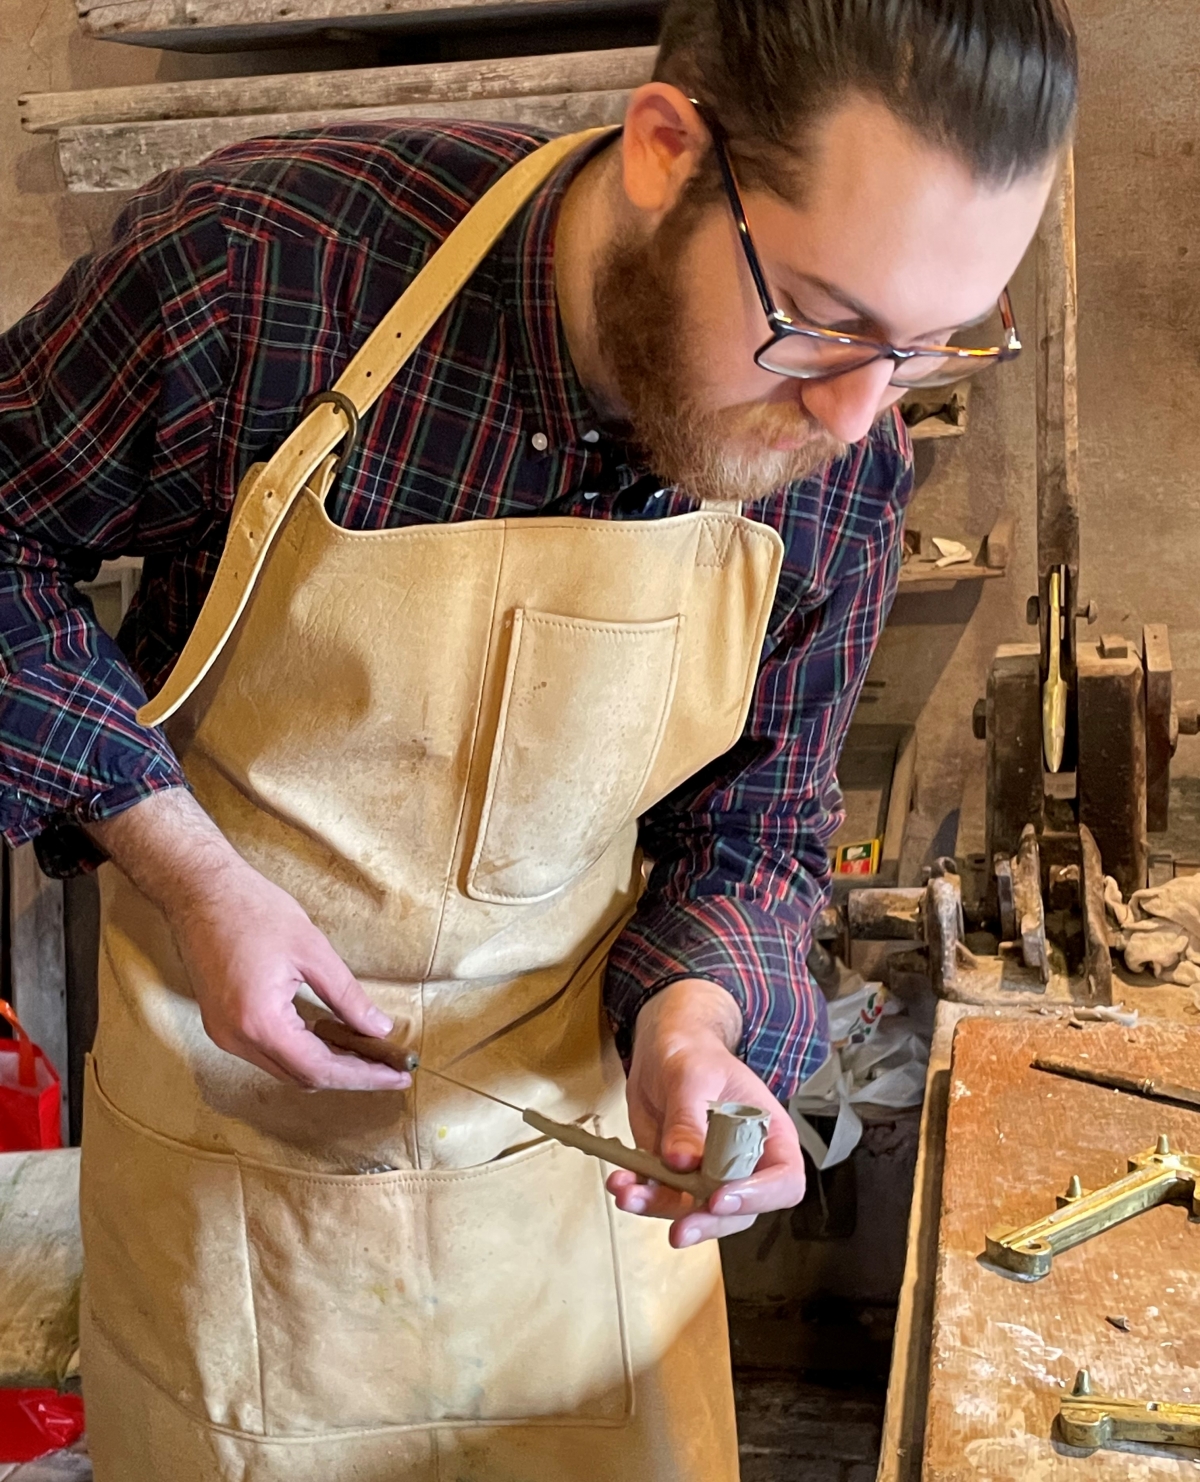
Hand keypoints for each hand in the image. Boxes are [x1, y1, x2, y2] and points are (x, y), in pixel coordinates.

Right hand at [87, 788, 409, 1091]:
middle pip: (302, 1077)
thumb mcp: (314, 951)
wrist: (201, 892)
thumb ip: (348, 997)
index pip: (320, 1069)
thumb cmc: (256, 911)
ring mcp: (225, 1035)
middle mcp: (237, 1039)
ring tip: (367, 1052)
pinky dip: (302, 1051)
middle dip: (350, 1074)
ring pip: (284, 1069)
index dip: (363, 1076)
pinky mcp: (222, 1025)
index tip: (398, 1077)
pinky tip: (330, 1037)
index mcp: (259, 1022)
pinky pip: (269, 1053)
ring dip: (326, 1064)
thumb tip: (379, 1028)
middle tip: (391, 1065)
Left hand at [608, 978, 805, 1247]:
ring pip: (696, 1211)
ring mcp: (709, 1173)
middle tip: (680, 1227)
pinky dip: (640, 1196)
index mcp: (768, 1134)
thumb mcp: (691, 1076)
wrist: (664, 1051)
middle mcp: (744, 1162)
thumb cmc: (693, 1054)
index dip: (758, 1197)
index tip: (719, 1197)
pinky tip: (622, 1184)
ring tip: (631, 1195)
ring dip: (662, 1210)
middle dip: (706, 1222)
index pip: (784, 1180)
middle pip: (739, 1211)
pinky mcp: (675, 1176)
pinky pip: (662, 1197)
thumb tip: (682, 1161)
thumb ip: (688, 1118)